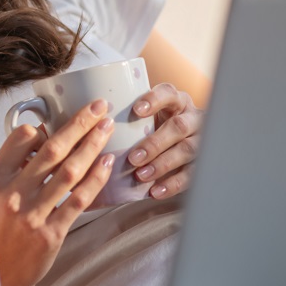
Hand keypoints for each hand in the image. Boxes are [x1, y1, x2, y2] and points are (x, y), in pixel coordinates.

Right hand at [0, 99, 115, 285]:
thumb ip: (13, 163)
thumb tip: (42, 136)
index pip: (22, 138)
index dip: (44, 127)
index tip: (62, 122)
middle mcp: (11, 193)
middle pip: (51, 149)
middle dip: (79, 124)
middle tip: (98, 107)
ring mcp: (31, 214)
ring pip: (69, 171)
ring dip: (92, 146)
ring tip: (106, 129)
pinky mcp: (50, 233)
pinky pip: (78, 200)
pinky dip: (95, 179)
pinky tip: (106, 164)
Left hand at [127, 83, 204, 199]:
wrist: (179, 146)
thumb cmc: (151, 130)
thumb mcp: (143, 119)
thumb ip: (124, 119)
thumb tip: (82, 123)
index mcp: (175, 102)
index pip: (169, 93)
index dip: (154, 100)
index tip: (136, 111)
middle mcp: (191, 118)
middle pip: (178, 127)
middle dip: (155, 143)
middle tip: (133, 157)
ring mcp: (201, 140)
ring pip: (187, 150)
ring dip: (163, 164)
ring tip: (142, 175)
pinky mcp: (203, 163)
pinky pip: (193, 174)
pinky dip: (173, 184)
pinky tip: (155, 191)